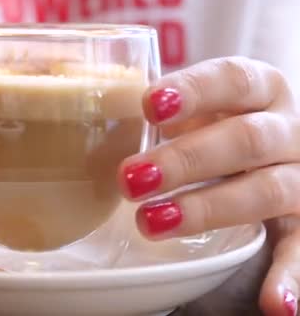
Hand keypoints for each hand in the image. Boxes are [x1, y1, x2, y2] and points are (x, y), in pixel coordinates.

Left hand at [117, 56, 298, 314]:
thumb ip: (164, 110)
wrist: (268, 151)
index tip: (147, 106)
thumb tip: (92, 111)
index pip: (234, 79)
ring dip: (208, 209)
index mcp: (260, 90)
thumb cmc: (217, 126)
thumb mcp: (197, 108)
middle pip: (246, 139)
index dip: (193, 89)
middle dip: (184, 159)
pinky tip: (275, 304)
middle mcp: (287, 129)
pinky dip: (291, 276)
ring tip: (152, 222)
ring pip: (267, 190)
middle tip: (130, 178)